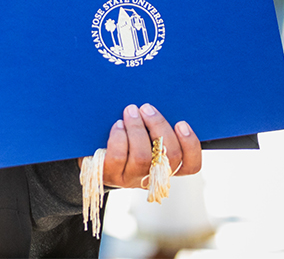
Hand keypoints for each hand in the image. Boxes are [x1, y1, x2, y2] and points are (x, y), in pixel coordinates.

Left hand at [79, 103, 202, 187]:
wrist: (92, 156)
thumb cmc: (124, 139)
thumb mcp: (144, 134)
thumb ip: (155, 125)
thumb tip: (159, 105)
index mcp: (166, 168)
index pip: (191, 166)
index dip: (191, 145)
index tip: (181, 123)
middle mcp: (152, 177)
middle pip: (168, 157)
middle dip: (159, 127)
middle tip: (147, 108)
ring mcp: (131, 178)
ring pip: (142, 157)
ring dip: (137, 129)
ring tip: (130, 111)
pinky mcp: (111, 175)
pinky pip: (119, 157)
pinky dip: (120, 137)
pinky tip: (117, 125)